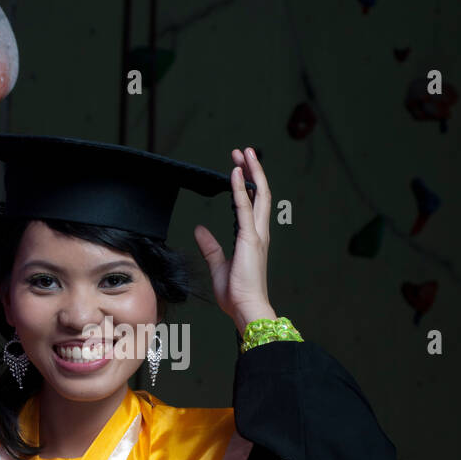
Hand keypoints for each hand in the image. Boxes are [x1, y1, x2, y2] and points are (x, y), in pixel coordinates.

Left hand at [194, 147, 275, 334]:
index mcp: (252, 239)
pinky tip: (234, 173)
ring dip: (251, 172)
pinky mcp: (250, 239)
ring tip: (244, 152)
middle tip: (245, 152)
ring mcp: (256, 235)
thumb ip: (211, 246)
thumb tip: (200, 230)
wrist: (244, 307)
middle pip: (260, 194)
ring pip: (258, 194)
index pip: (252, 204)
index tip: (238, 168)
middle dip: (253, 171)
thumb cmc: (235, 293)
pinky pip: (244, 208)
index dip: (247, 184)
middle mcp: (258, 233)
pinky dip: (240, 188)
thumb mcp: (218, 266)